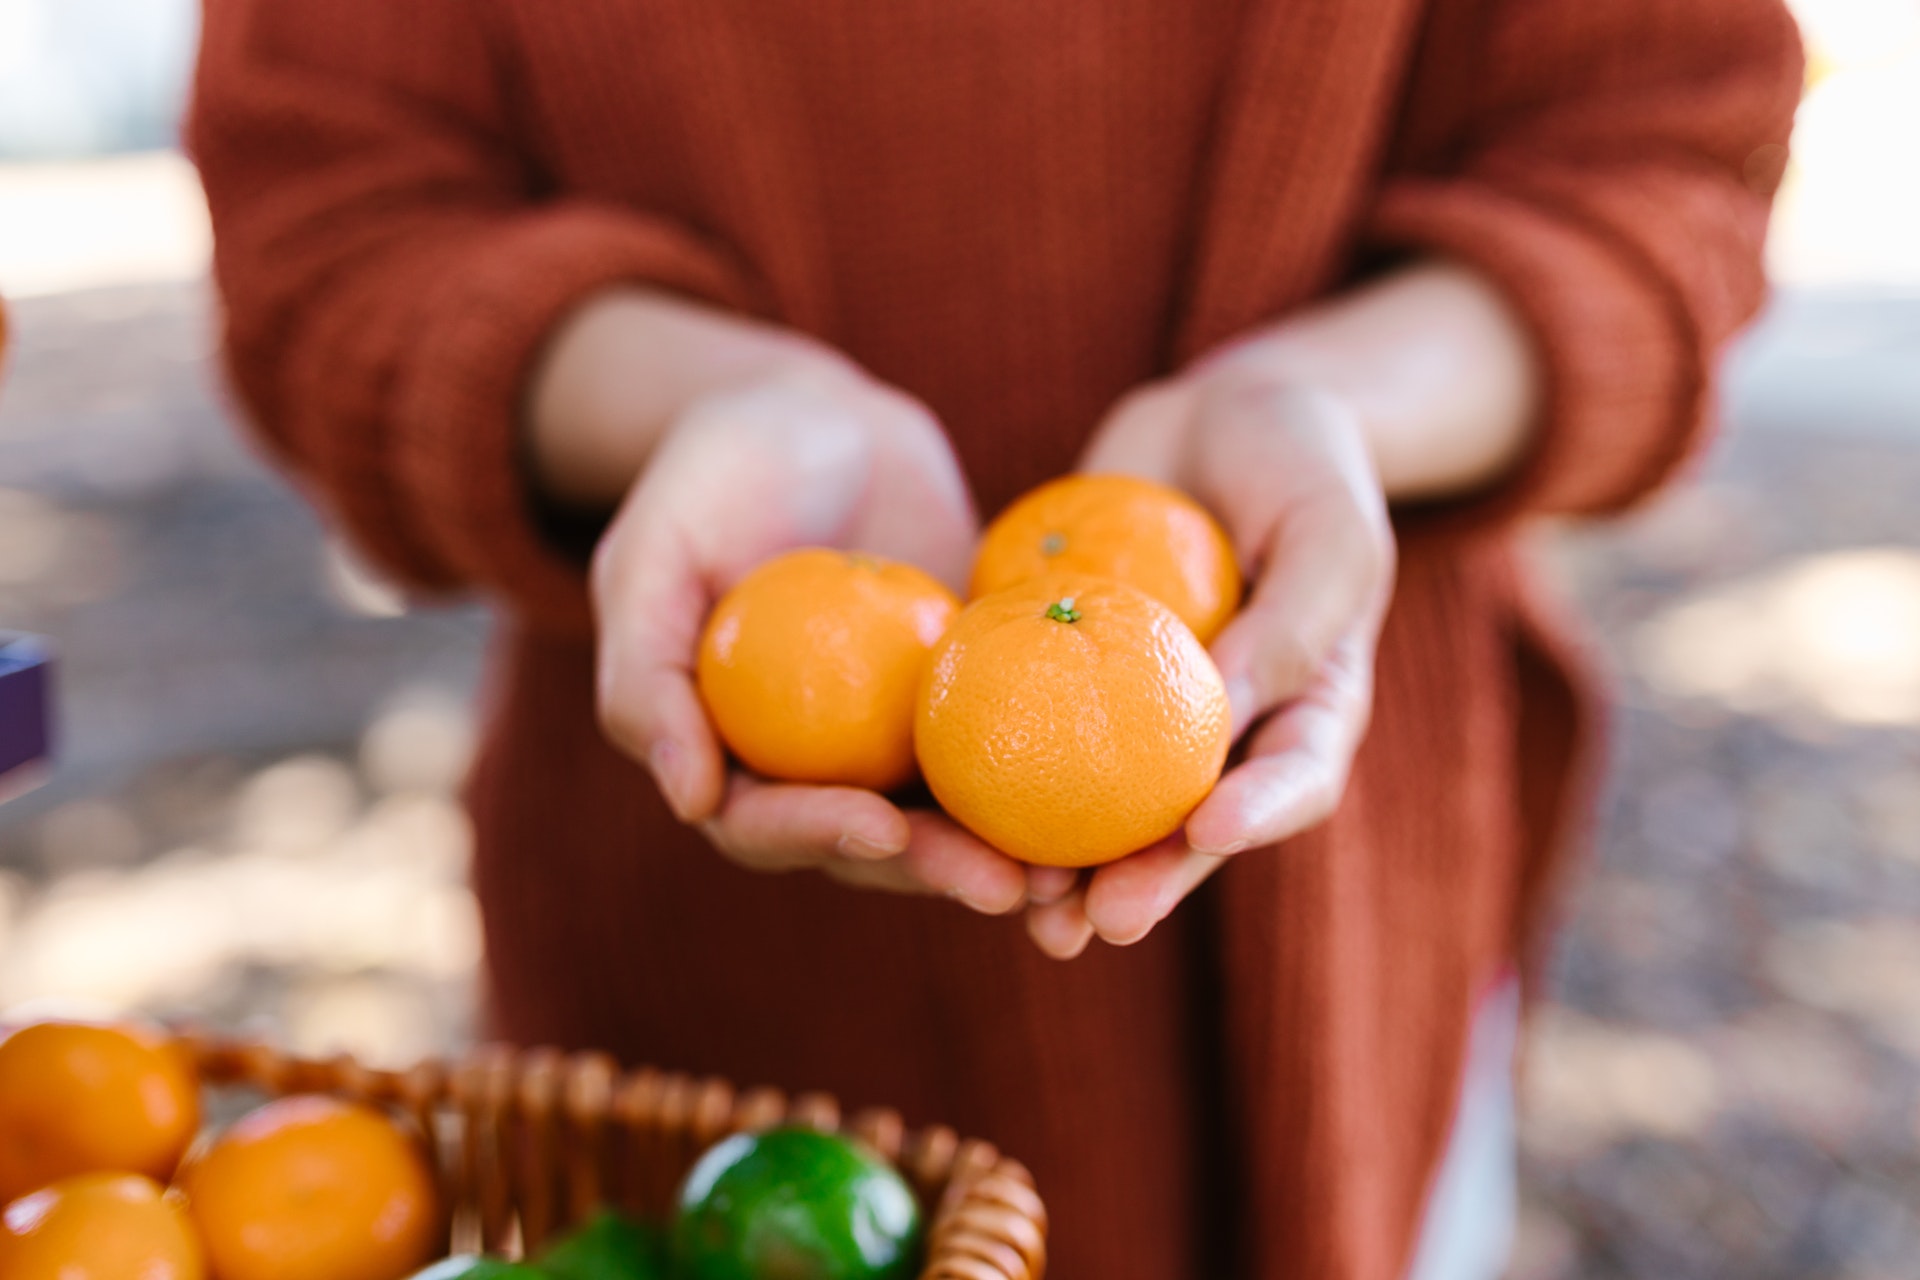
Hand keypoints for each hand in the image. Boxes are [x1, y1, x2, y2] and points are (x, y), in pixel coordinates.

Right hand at [589, 361, 1029, 913]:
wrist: (816, 419)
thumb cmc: (711, 478)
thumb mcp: (652, 553)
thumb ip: (646, 673)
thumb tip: (689, 801)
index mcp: (729, 756)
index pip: (765, 824)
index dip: (818, 836)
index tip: (882, 827)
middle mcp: (816, 767)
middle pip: (874, 844)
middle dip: (938, 873)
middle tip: (1008, 887)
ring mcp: (898, 739)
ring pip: (953, 816)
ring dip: (1011, 856)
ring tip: (1076, 876)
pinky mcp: (974, 697)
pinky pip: (1019, 741)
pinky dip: (1062, 778)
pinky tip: (1121, 794)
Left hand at [1025, 365, 1395, 957]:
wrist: (1217, 418)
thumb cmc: (1299, 462)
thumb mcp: (1325, 523)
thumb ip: (1293, 617)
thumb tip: (1222, 707)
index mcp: (1308, 708)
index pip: (1295, 780)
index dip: (1257, 816)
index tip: (1209, 831)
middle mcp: (1226, 732)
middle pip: (1189, 828)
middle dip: (1144, 881)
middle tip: (1097, 921)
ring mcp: (1141, 712)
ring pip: (1104, 806)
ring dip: (1064, 865)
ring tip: (1025, 907)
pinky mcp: (1068, 677)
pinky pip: (1031, 728)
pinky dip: (995, 777)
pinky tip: (949, 810)